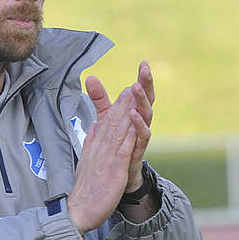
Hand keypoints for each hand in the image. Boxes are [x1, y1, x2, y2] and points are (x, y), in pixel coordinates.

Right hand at [67, 86, 138, 231]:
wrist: (77, 212)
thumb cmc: (85, 190)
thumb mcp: (88, 162)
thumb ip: (92, 143)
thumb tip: (95, 126)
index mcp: (95, 147)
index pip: (107, 122)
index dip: (117, 104)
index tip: (127, 89)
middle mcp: (99, 148)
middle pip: (112, 121)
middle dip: (124, 101)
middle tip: (134, 81)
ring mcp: (106, 158)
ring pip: (118, 129)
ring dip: (127, 110)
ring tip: (135, 93)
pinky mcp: (114, 170)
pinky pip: (123, 149)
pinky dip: (129, 133)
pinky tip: (135, 121)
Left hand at [86, 61, 155, 191]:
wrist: (117, 177)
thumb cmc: (116, 145)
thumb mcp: (106, 119)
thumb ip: (100, 99)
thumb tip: (91, 77)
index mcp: (134, 114)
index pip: (139, 93)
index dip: (142, 78)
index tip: (143, 63)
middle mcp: (140, 123)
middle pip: (147, 100)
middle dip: (147, 85)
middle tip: (145, 70)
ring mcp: (140, 137)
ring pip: (147, 116)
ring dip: (142, 101)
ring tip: (135, 87)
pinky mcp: (138, 151)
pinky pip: (142, 137)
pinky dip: (138, 125)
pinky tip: (133, 113)